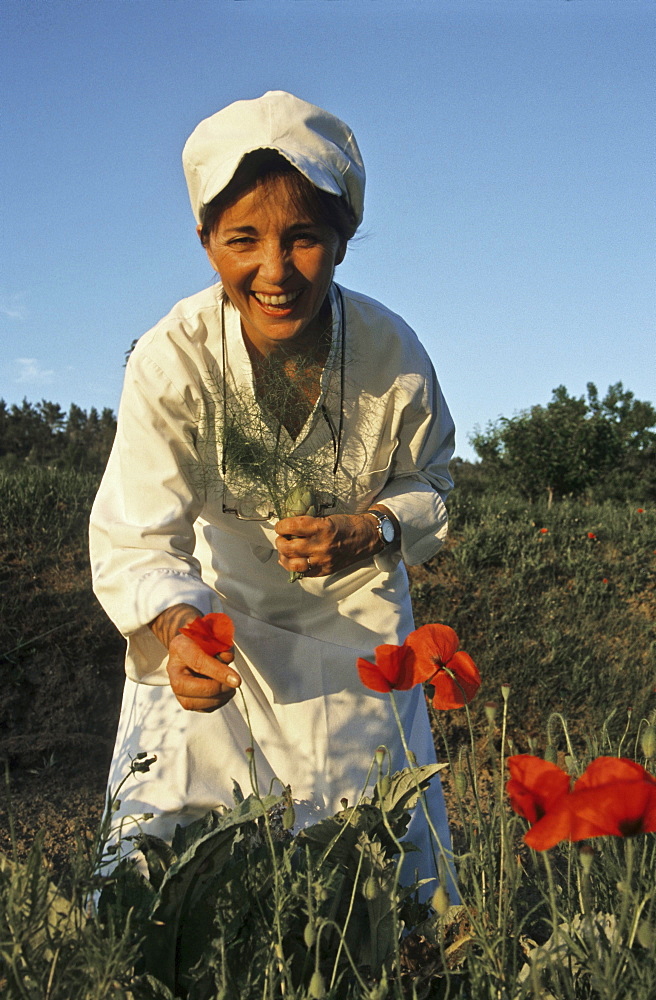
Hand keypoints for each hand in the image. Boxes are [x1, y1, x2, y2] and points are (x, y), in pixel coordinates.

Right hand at [150, 603, 240, 711]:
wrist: (195, 644)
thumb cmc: (207, 638)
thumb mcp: (216, 634)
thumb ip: (223, 645)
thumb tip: (228, 659)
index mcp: (180, 647)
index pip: (197, 662)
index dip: (218, 672)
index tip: (237, 680)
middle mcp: (173, 669)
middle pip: (186, 687)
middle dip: (215, 689)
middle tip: (234, 684)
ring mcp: (175, 686)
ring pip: (191, 702)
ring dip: (217, 698)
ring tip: (230, 688)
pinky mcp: (185, 699)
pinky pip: (200, 708)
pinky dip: (217, 703)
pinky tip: (224, 693)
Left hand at [274, 510, 389, 576]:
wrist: (366, 537)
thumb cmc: (347, 525)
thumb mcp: (327, 518)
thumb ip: (309, 524)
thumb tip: (288, 527)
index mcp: (322, 527)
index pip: (292, 526)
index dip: (281, 526)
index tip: (280, 526)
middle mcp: (321, 545)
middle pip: (288, 547)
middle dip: (279, 541)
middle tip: (281, 538)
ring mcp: (323, 560)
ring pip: (292, 564)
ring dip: (283, 557)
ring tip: (284, 551)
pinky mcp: (326, 570)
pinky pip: (304, 573)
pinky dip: (294, 567)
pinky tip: (292, 561)